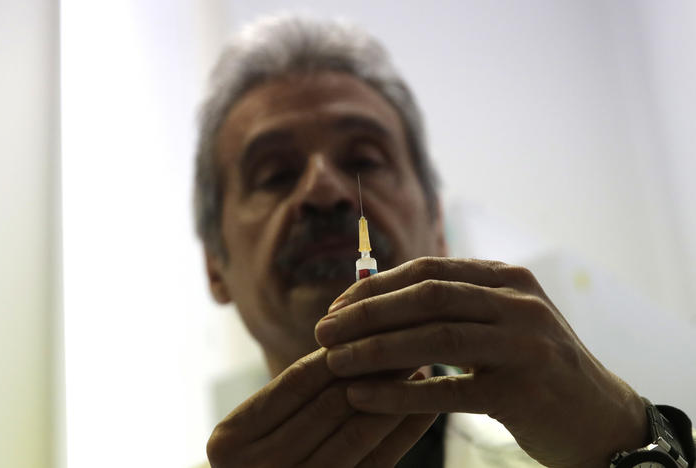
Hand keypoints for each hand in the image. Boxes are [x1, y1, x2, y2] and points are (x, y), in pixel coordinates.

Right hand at [206, 348, 437, 467]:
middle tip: (406, 335)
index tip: (370, 323)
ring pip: (356, 432)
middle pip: (330, 403)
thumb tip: (342, 343)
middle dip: (372, 366)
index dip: (337, 350)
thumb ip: (285, 396)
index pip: (296, 380)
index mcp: (234, 438)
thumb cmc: (254, 462)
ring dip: (392, 396)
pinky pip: (376, 464)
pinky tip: (424, 410)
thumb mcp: (249, 431)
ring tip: (417, 365)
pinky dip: (403, 435)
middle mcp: (262, 465)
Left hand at [314, 257, 648, 467]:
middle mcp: (518, 303)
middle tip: (324, 331)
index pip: (428, 271)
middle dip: (367, 313)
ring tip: (332, 362)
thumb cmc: (537, 366)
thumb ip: (459, 301)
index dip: (375, 286)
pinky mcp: (523, 391)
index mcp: (508, 278)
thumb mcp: (504, 319)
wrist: (599, 416)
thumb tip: (384, 296)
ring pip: (434, 339)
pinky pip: (447, 391)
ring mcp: (524, 345)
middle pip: (426, 297)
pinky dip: (399, 394)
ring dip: (374, 350)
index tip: (337, 305)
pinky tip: (362, 397)